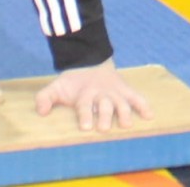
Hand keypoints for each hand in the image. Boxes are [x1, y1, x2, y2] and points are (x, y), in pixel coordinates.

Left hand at [34, 59, 152, 132]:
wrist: (89, 61)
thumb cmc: (72, 83)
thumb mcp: (57, 88)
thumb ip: (45, 98)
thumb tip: (41, 112)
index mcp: (84, 95)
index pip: (84, 105)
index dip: (84, 115)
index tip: (85, 127)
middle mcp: (101, 94)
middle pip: (104, 105)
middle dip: (104, 116)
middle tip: (103, 128)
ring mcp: (114, 93)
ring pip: (121, 102)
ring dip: (124, 113)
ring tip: (126, 124)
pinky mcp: (125, 91)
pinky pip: (136, 97)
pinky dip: (143, 105)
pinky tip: (149, 115)